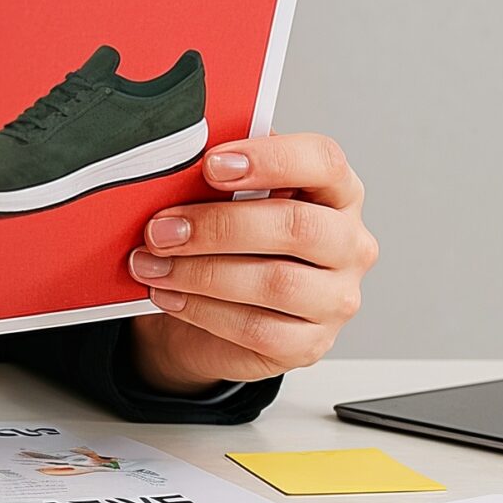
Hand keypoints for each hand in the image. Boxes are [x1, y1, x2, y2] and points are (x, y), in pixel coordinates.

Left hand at [126, 133, 374, 392]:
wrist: (212, 315)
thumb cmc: (225, 243)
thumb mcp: (222, 199)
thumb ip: (217, 175)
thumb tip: (179, 160)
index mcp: (335, 191)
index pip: (323, 161)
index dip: (269, 159)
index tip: (210, 165)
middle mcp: (348, 244)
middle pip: (297, 225)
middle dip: (218, 226)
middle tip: (162, 229)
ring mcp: (335, 298)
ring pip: (277, 282)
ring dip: (202, 272)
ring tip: (154, 265)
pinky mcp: (310, 344)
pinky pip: (258, 329)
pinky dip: (204, 311)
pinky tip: (171, 296)